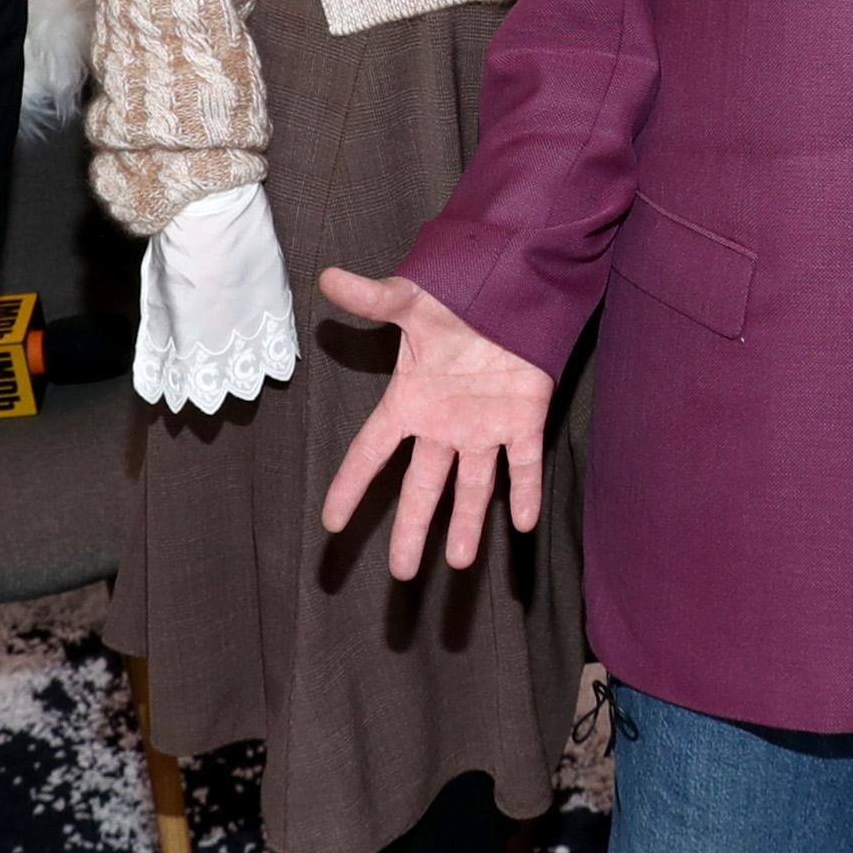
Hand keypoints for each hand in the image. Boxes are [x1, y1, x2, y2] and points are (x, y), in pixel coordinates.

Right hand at [315, 267, 558, 578]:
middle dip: (412, 530)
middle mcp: (445, 424)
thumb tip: (327, 276)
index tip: (331, 523)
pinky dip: (525, 492)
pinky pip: (524, 464)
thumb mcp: (411, 300)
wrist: (512, 283)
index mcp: (411, 401)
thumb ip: (373, 298)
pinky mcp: (525, 418)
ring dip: (468, 524)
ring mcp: (485, 425)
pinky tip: (523, 524)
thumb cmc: (456, 293)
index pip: (372, 452)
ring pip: (473, 487)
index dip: (351, 485)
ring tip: (461, 564)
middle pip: (422, 487)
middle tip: (401, 575)